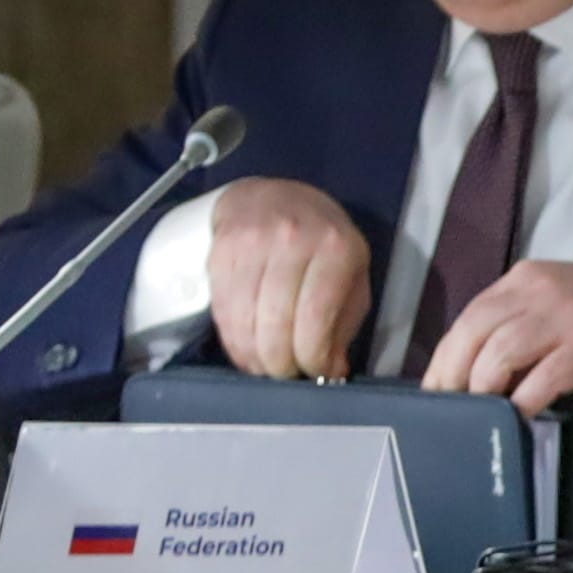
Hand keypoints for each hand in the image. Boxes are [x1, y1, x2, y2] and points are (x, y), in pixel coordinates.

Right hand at [206, 178, 371, 379]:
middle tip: (286, 374)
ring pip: (245, 322)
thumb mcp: (351, 273)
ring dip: (254, 357)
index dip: (312, 358)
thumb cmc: (320, 242)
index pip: (316, 319)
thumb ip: (345, 322)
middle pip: (277, 325)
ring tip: (265, 367)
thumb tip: (332, 371)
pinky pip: (223, 310)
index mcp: (335, 248)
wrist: (270, 198)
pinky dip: (233, 341)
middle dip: (281, 363)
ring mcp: (252, 244)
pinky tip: (245, 351)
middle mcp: (293, 241)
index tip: (315, 372)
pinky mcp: (221, 251)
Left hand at [419, 261, 572, 415]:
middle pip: (474, 333)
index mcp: (527, 278)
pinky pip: (541, 379)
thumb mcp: (560, 297)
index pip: (470, 315)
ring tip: (482, 415)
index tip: (434, 389)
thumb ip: (522, 318)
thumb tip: (478, 363)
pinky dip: (523, 402)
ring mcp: (565, 317)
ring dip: (484, 390)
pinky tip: (520, 418)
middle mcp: (539, 291)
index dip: (445, 356)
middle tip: (446, 410)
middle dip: (452, 376)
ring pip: (499, 354)